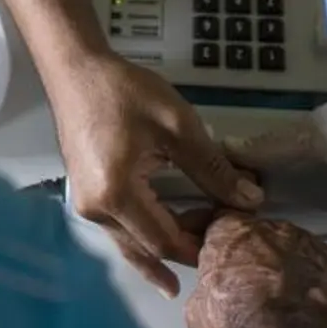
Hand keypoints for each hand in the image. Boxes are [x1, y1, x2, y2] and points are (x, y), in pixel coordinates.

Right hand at [49, 53, 262, 296]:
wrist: (76, 70)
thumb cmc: (122, 92)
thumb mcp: (177, 125)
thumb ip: (213, 168)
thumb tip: (250, 200)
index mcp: (116, 195)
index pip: (166, 242)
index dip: (202, 245)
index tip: (232, 237)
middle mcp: (96, 210)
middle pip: (147, 249)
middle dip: (186, 249)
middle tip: (223, 242)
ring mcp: (86, 205)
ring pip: (131, 244)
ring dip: (166, 247)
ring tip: (199, 257)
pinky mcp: (86, 195)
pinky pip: (120, 229)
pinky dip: (146, 237)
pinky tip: (161, 248)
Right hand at [179, 209, 326, 327]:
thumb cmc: (240, 315)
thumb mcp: (198, 307)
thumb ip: (204, 288)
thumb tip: (205, 299)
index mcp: (228, 230)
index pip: (220, 223)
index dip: (221, 242)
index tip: (220, 259)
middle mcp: (267, 227)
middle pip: (260, 233)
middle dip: (257, 253)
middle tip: (253, 284)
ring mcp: (302, 240)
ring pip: (293, 245)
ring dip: (289, 264)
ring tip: (284, 296)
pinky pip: (323, 262)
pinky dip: (318, 276)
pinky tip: (311, 298)